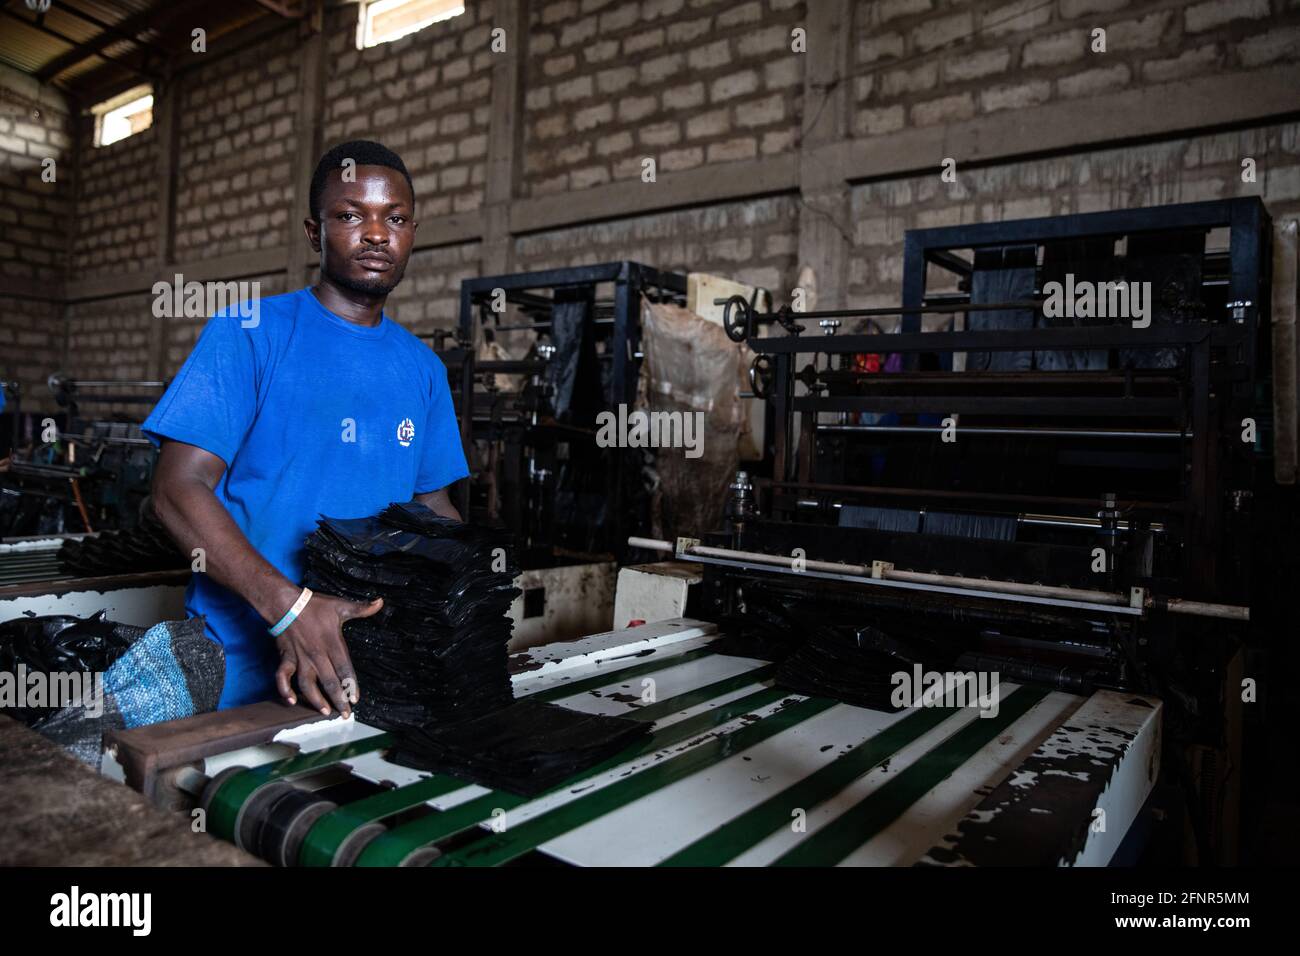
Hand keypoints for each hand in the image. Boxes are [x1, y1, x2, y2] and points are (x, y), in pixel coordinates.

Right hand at [274, 594, 382, 716]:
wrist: (286, 603)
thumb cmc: (314, 605)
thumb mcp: (340, 605)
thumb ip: (361, 608)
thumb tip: (380, 602)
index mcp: (332, 644)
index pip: (345, 669)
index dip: (351, 685)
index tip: (355, 699)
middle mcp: (317, 655)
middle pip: (329, 682)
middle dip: (338, 699)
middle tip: (345, 714)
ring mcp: (301, 658)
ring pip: (308, 684)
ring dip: (316, 700)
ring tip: (325, 712)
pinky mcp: (286, 658)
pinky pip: (283, 677)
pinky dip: (284, 690)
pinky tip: (290, 701)